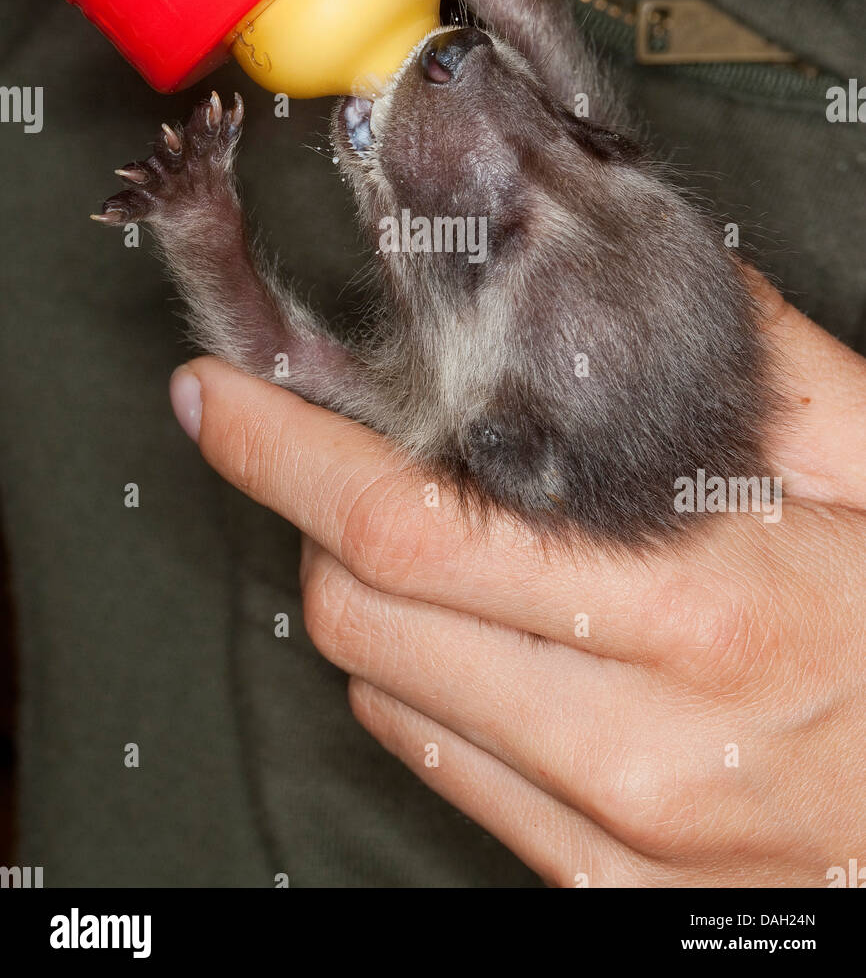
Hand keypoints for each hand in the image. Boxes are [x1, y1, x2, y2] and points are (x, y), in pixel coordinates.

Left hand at [169, 274, 865, 886]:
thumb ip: (757, 358)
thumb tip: (629, 249)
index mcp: (701, 612)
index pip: (411, 531)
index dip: (284, 455)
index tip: (220, 400)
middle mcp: (635, 745)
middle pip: (362, 615)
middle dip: (312, 511)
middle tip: (329, 447)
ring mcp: (608, 832)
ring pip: (381, 695)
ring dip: (367, 595)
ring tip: (431, 537)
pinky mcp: (595, 882)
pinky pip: (439, 769)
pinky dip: (418, 681)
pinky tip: (479, 633)